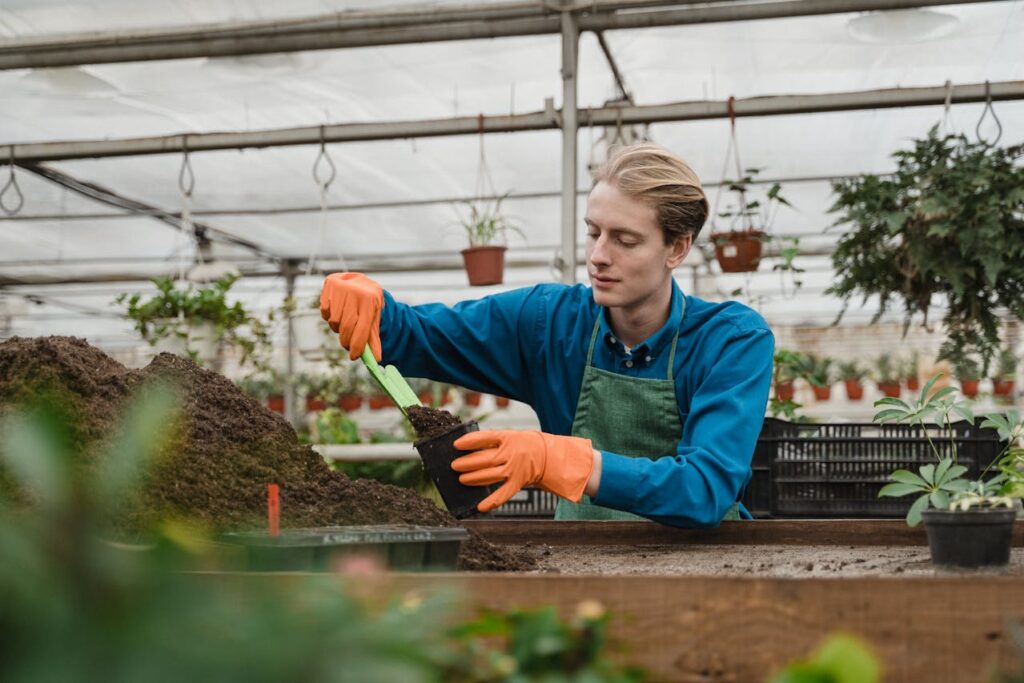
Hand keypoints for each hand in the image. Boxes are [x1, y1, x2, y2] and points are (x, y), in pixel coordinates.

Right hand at [319, 272, 383, 360]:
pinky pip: (325, 313)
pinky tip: (336, 310)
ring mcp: (341, 288)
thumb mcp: (374, 316)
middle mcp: (356, 293)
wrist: (359, 280)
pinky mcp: (329, 286)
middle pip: (347, 327)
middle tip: (348, 345)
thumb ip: (373, 337)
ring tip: (344, 322)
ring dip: (337, 328)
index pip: (362, 328)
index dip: (358, 346)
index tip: (354, 357)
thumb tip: (376, 359)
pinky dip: (329, 317)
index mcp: (370, 301)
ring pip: (334, 321)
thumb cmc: (368, 302)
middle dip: (347, 340)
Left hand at [451, 430, 595, 512]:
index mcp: (508, 438)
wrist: (549, 456)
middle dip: (466, 463)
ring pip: (489, 476)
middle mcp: (510, 453)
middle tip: (454, 466)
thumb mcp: (510, 436)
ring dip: (472, 479)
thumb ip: (492, 442)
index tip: (456, 445)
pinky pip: (503, 494)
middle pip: (483, 459)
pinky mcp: (518, 482)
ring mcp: (514, 469)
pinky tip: (480, 506)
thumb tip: (469, 450)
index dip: (469, 441)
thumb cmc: (525, 445)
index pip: (484, 438)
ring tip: (461, 479)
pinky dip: (491, 501)